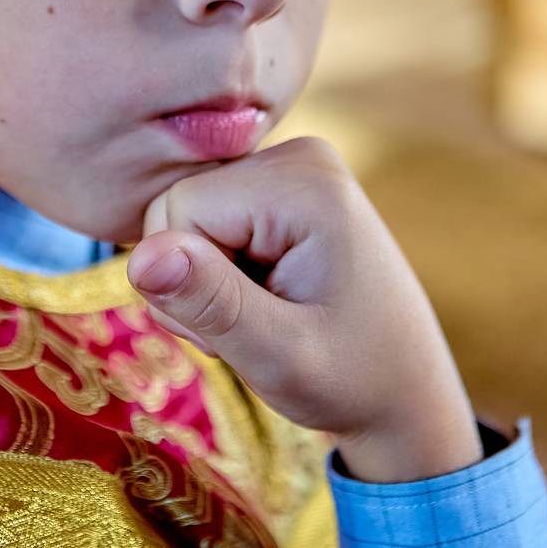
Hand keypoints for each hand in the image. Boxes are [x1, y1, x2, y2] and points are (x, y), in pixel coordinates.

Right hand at [126, 135, 483, 482]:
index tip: (250, 327)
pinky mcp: (281, 189)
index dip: (190, 283)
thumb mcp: (281, 356)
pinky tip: (266, 300)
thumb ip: (211, 302)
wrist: (406, 392)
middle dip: (197, 282)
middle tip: (258, 329)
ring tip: (268, 318)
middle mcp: (298, 156)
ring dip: (207, 284)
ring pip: (184, 219)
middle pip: (176, 208)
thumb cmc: (353, 381)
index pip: (175, 211)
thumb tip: (140, 257)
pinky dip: (221, 274)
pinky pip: (208, 223)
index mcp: (304, 181)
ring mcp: (291, 168)